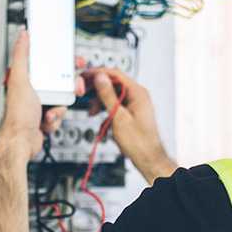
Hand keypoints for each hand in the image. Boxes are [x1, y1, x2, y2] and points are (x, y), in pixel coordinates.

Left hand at [0, 30, 84, 160]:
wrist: (22, 141)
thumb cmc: (17, 114)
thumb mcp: (20, 79)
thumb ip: (22, 55)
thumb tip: (22, 35)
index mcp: (28, 78)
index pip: (50, 64)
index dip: (64, 62)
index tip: (76, 62)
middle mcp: (34, 90)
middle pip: (61, 82)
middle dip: (69, 88)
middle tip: (76, 88)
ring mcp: (41, 104)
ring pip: (63, 99)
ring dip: (59, 108)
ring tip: (50, 113)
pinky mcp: (46, 117)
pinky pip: (60, 114)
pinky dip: (55, 119)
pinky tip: (45, 121)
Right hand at [84, 68, 176, 183]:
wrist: (148, 158)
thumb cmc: (138, 142)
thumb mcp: (118, 117)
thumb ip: (108, 95)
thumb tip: (100, 77)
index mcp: (138, 93)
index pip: (115, 74)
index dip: (98, 73)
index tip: (85, 76)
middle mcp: (138, 95)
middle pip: (113, 83)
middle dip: (97, 89)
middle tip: (84, 92)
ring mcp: (135, 103)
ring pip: (113, 94)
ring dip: (100, 101)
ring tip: (92, 111)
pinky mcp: (132, 112)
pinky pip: (116, 105)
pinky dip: (106, 109)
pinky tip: (102, 119)